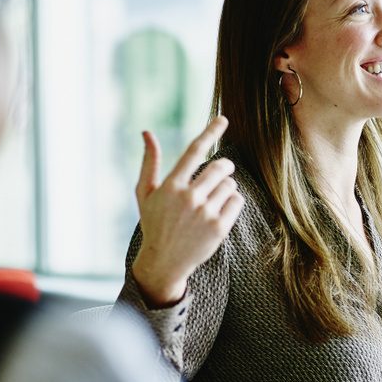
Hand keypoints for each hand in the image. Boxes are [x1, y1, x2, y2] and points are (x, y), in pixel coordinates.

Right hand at [131, 116, 243, 307]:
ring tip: (214, 198)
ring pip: (230, 185)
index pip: (194, 151)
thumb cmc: (154, 223)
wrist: (163, 262)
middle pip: (220, 167)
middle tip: (223, 170)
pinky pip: (237, 201)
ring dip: (226, 186)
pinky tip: (221, 209)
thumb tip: (147, 132)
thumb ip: (149, 162)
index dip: (210, 132)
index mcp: (171, 186)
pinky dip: (233, 201)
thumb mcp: (145, 194)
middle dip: (225, 166)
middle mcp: (189, 197)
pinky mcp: (219, 228)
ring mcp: (205, 213)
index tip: (223, 119)